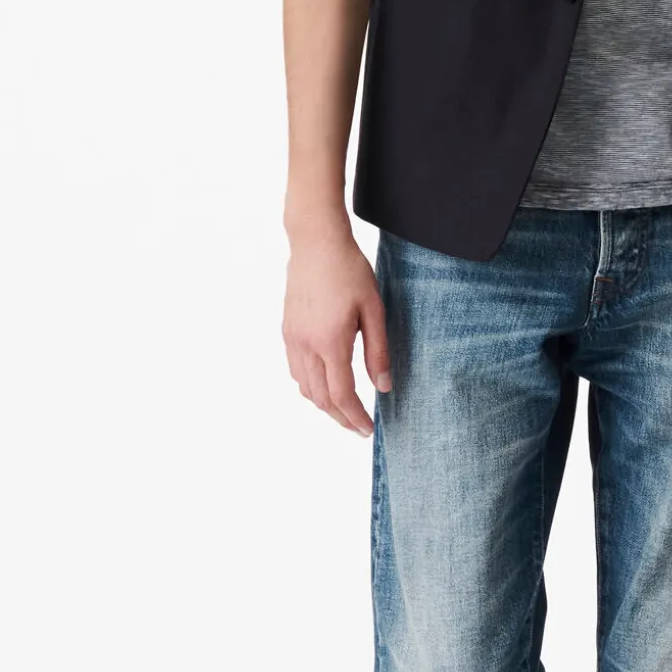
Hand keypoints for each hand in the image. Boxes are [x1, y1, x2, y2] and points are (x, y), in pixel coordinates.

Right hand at [282, 219, 390, 435]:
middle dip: (341, 418)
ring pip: (305, 388)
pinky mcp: (288, 330)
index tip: (368, 430)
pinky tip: (325, 384)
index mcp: (330, 342)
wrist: (315, 242)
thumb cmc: (349, 270)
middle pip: (321, 398)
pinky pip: (296, 370)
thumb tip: (383, 387)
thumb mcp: (374, 309)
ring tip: (345, 410)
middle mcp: (306, 345)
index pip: (341, 395)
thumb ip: (378, 351)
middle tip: (359, 428)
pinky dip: (311, 387)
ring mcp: (293, 338)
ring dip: (324, 405)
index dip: (355, 417)